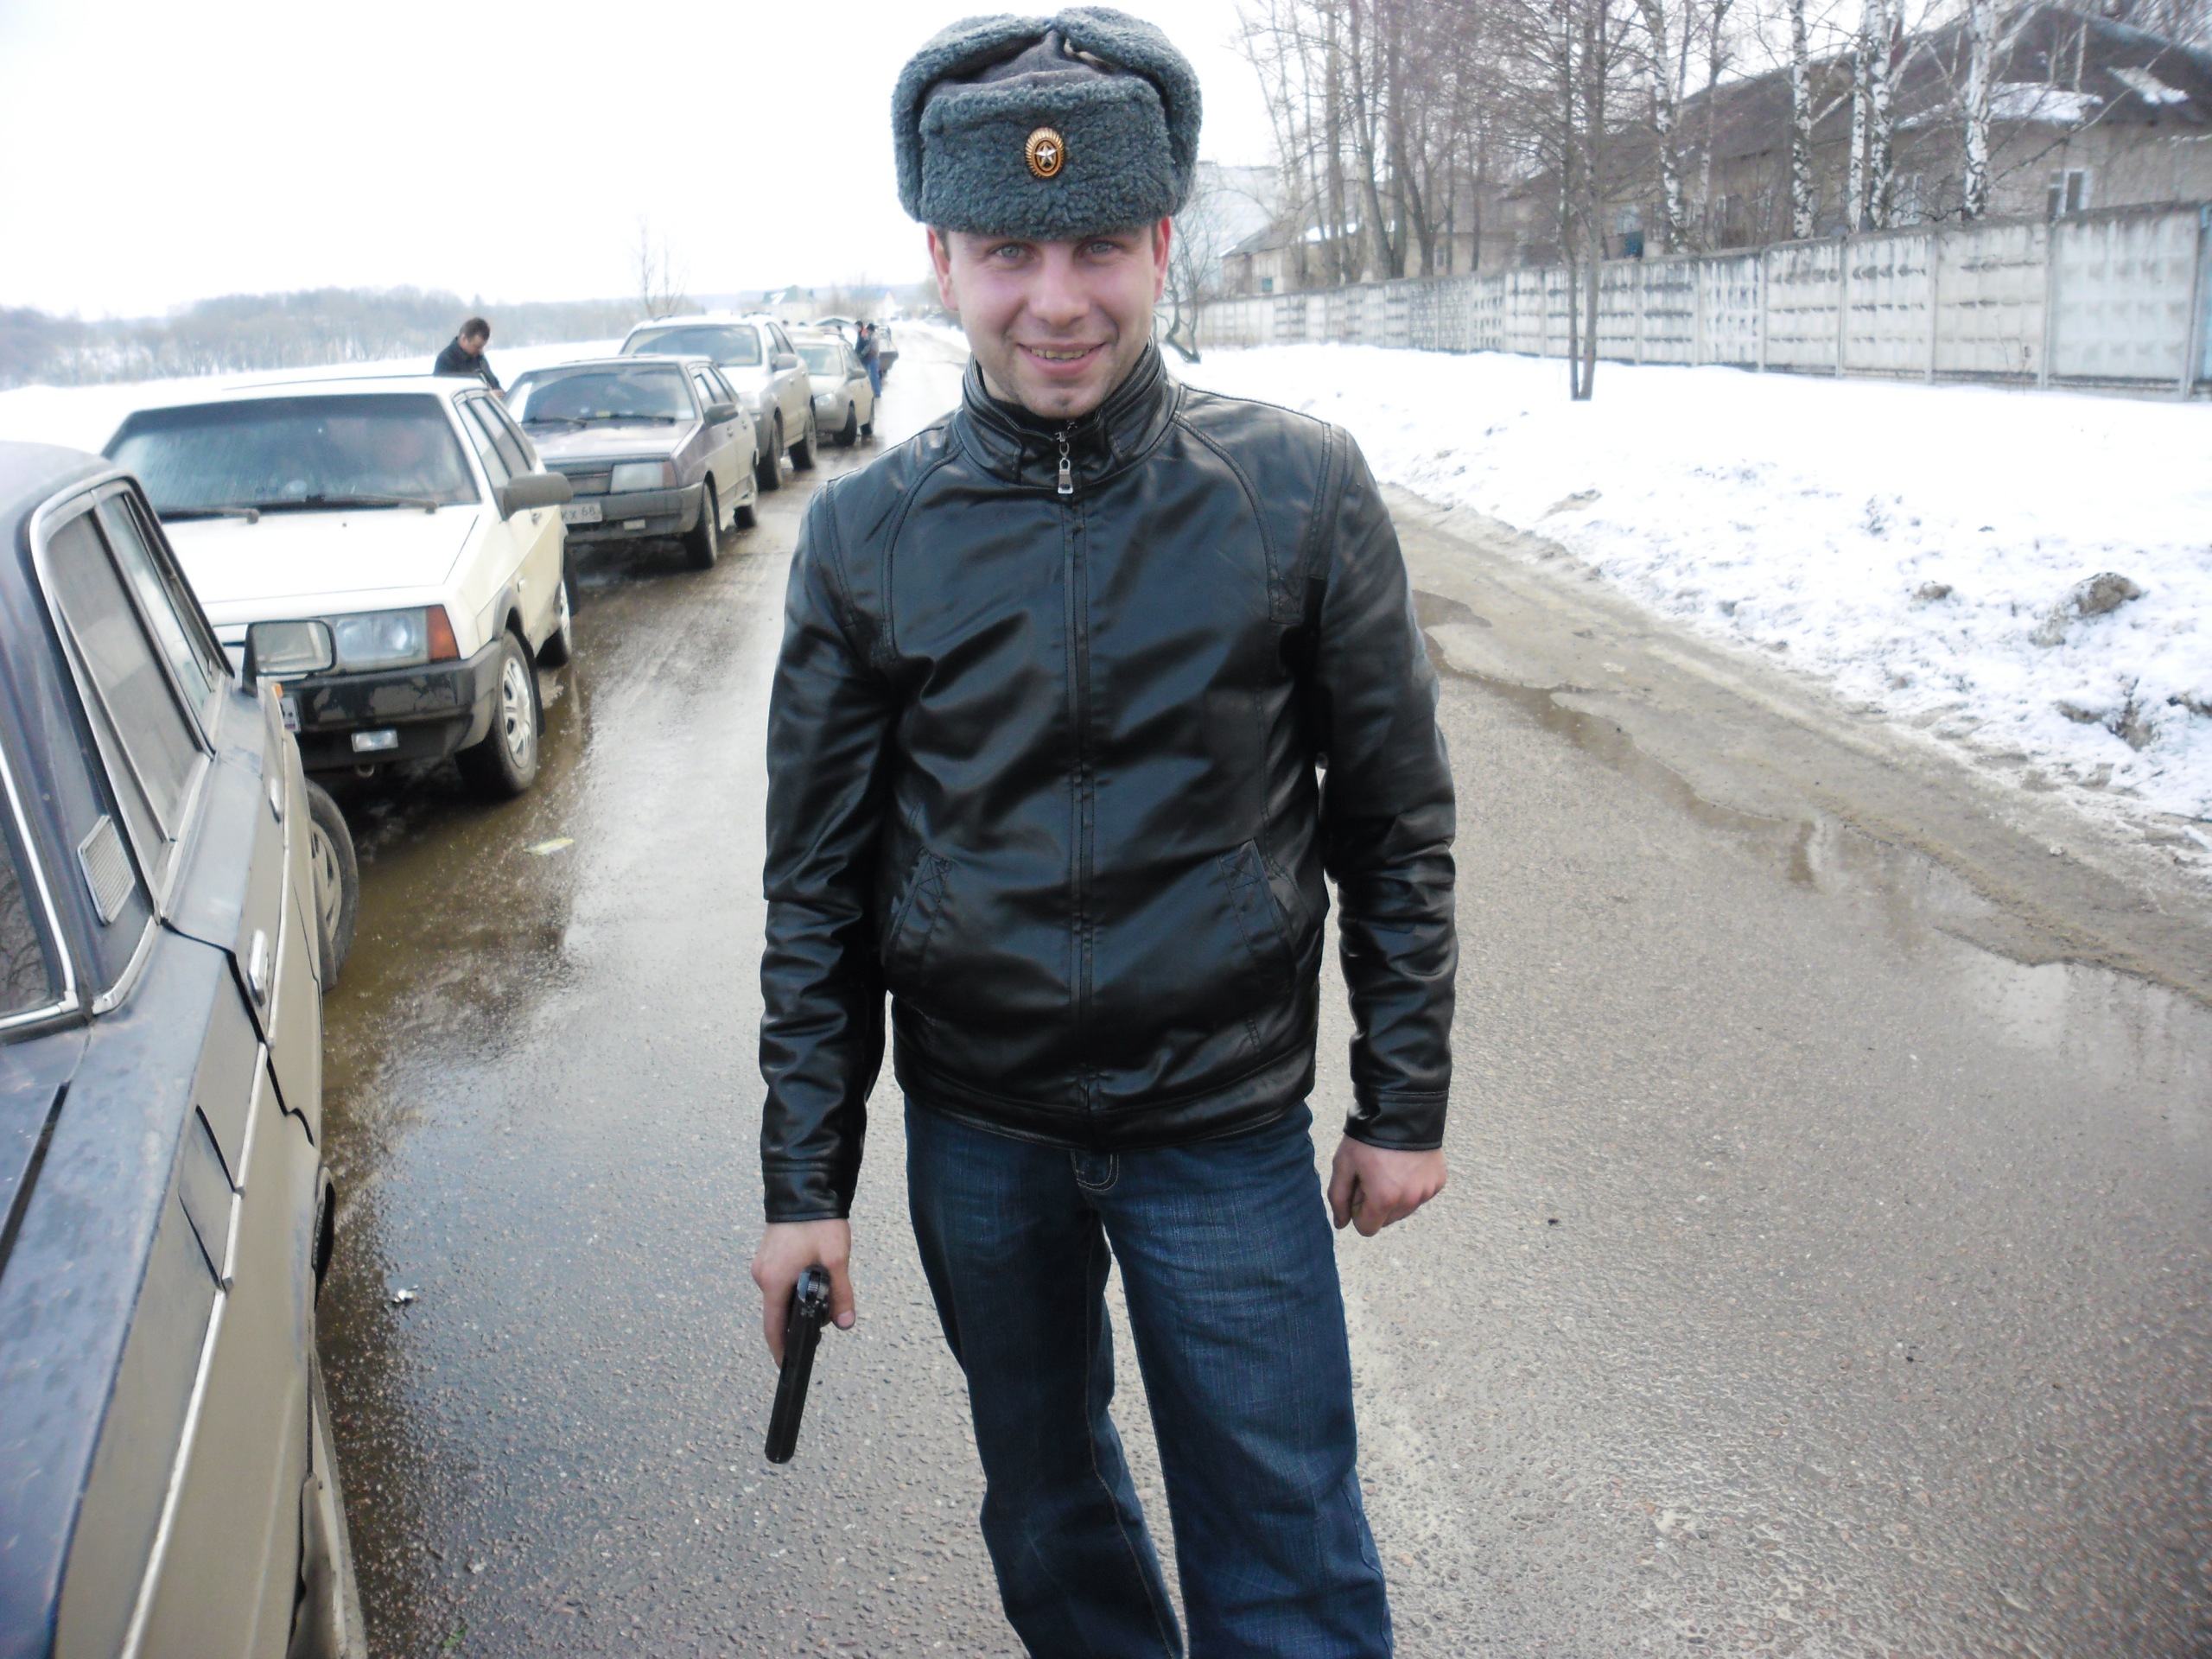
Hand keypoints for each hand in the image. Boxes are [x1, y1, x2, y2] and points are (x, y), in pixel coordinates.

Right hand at [750, 1219, 854, 1363]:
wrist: (805, 1188)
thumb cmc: (816, 1222)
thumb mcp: (835, 1261)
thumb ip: (840, 1294)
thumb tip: (845, 1322)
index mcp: (774, 1281)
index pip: (772, 1327)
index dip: (780, 1348)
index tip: (786, 1363)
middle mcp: (763, 1274)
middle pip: (776, 1311)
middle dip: (796, 1322)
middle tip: (820, 1325)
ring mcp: (763, 1263)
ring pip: (779, 1295)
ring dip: (796, 1301)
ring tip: (823, 1296)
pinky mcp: (769, 1254)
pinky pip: (779, 1280)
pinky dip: (793, 1287)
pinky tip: (813, 1278)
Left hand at [1327, 1140, 1446, 1235]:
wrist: (1401, 1110)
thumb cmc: (1367, 1137)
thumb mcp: (1344, 1164)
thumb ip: (1338, 1198)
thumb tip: (1341, 1224)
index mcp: (1384, 1199)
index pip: (1367, 1229)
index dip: (1358, 1211)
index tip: (1359, 1189)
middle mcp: (1410, 1200)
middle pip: (1386, 1220)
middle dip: (1376, 1204)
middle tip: (1373, 1175)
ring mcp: (1427, 1191)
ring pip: (1404, 1209)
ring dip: (1395, 1197)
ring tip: (1389, 1168)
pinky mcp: (1438, 1181)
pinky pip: (1420, 1195)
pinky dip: (1412, 1186)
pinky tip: (1405, 1164)